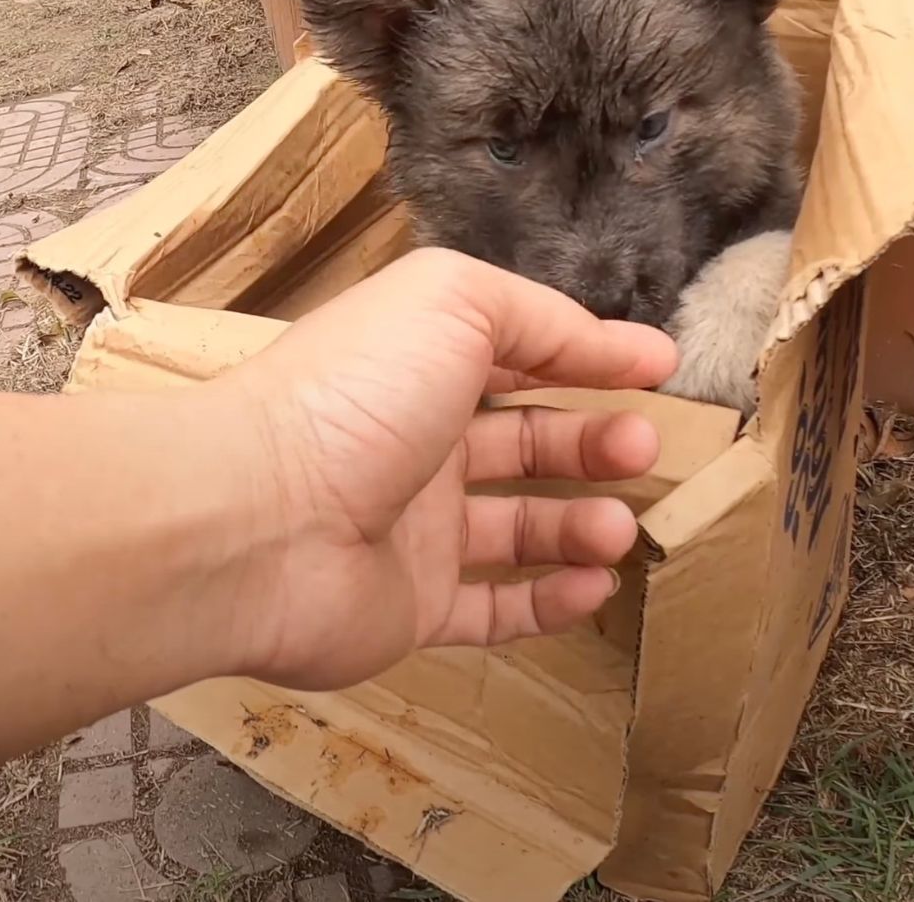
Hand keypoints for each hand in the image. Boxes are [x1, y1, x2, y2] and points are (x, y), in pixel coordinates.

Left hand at [205, 247, 677, 689]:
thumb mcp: (454, 304)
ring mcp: (412, 532)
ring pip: (520, 527)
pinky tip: (595, 584)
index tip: (658, 368)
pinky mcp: (409, 609)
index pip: (520, 356)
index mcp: (420, 367)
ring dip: (585, 523)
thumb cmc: (353, 395)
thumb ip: (543, 316)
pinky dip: (552, 600)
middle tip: (644, 447)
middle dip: (598, 442)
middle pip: (530, 442)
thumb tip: (622, 343)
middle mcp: (416, 444)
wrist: (255, 522)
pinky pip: (494, 609)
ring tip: (621, 526)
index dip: (590, 357)